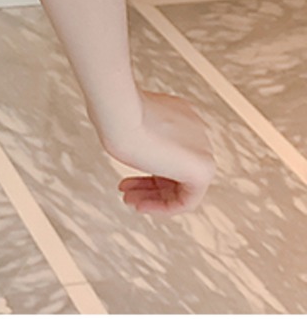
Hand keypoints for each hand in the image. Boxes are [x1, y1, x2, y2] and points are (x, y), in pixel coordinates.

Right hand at [97, 88, 215, 214]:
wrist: (120, 112)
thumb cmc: (115, 115)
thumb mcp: (126, 124)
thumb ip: (139, 134)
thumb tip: (137, 147)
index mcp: (179, 114)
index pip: (166, 149)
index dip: (143, 164)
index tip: (125, 175)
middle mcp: (195, 131)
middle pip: (173, 167)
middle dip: (147, 183)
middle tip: (125, 190)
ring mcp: (202, 148)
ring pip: (180, 184)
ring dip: (152, 196)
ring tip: (129, 200)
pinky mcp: (203, 168)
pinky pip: (187, 198)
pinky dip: (164, 206)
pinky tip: (141, 205)